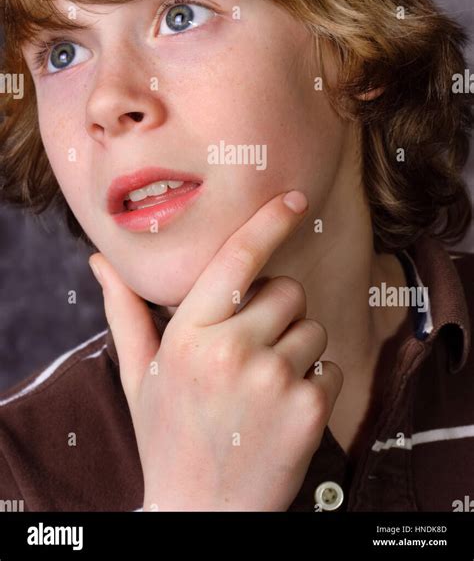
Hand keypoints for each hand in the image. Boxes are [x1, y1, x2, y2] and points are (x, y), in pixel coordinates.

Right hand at [89, 190, 342, 510]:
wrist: (202, 515)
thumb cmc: (168, 437)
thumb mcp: (141, 374)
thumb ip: (125, 311)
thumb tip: (99, 261)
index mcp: (187, 335)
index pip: (236, 261)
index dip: (267, 223)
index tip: (292, 197)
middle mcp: (230, 351)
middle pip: (287, 291)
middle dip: (277, 312)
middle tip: (251, 348)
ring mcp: (273, 381)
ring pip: (312, 328)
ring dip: (296, 348)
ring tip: (262, 386)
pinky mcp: (309, 411)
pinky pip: (331, 367)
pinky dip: (315, 384)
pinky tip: (282, 412)